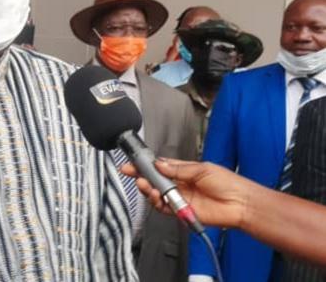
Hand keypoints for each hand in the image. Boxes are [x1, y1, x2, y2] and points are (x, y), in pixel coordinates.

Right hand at [121, 159, 251, 228]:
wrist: (241, 204)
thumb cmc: (229, 184)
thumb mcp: (202, 169)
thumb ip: (178, 169)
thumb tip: (160, 165)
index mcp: (184, 171)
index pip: (160, 166)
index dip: (147, 164)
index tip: (135, 161)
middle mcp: (180, 185)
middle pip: (154, 180)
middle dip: (141, 175)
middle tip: (131, 171)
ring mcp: (180, 198)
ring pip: (156, 194)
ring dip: (147, 189)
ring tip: (144, 184)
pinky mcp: (182, 211)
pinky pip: (164, 208)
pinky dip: (156, 202)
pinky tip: (155, 195)